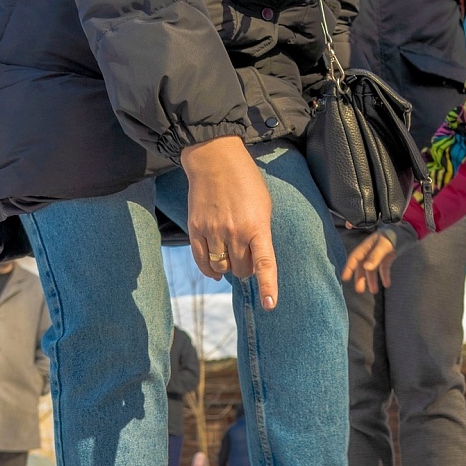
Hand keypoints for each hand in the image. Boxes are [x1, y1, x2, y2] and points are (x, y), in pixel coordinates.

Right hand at [180, 137, 277, 307]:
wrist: (215, 159)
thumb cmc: (246, 182)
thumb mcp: (264, 206)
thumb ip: (261, 235)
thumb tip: (254, 263)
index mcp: (257, 226)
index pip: (265, 263)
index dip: (268, 287)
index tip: (270, 305)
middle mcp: (235, 232)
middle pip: (242, 270)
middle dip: (246, 269)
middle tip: (247, 256)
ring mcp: (213, 231)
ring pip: (222, 268)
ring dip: (228, 267)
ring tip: (231, 255)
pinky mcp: (195, 229)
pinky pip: (202, 261)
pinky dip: (210, 270)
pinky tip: (215, 271)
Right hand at [341, 230, 396, 293]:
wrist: (406, 231)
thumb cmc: (393, 235)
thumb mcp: (384, 245)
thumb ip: (375, 256)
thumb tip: (366, 268)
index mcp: (366, 246)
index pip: (354, 258)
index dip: (349, 268)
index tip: (344, 278)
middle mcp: (370, 251)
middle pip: (362, 267)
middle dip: (360, 278)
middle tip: (359, 290)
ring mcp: (378, 255)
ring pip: (372, 270)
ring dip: (372, 280)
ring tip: (374, 291)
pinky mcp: (386, 259)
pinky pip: (383, 269)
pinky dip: (384, 276)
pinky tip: (387, 284)